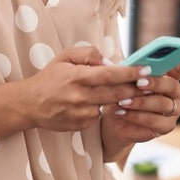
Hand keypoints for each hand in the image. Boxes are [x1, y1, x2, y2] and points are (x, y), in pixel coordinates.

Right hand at [21, 46, 144, 132]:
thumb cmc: (50, 77)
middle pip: (117, 94)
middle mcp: (81, 97)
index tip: (146, 70)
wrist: (30, 104)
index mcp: (78, 77)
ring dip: (124, 100)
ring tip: (133, 92)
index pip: (110, 75)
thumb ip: (88, 54)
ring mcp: (82, 113)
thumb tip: (109, 61)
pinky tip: (104, 102)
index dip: (130, 73)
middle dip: (136, 88)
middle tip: (149, 82)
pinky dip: (106, 108)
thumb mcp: (65, 57)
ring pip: (112, 106)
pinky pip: (100, 116)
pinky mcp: (82, 125)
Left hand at [100, 54, 179, 154]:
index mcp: (167, 78)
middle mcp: (175, 94)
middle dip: (155, 83)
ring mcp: (174, 111)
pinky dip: (137, 116)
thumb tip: (106, 61)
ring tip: (123, 101)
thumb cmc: (123, 95)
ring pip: (162, 104)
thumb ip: (123, 71)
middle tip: (139, 82)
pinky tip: (124, 112)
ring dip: (141, 102)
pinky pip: (155, 121)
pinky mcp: (167, 126)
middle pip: (172, 85)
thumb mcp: (123, 81)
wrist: (117, 121)